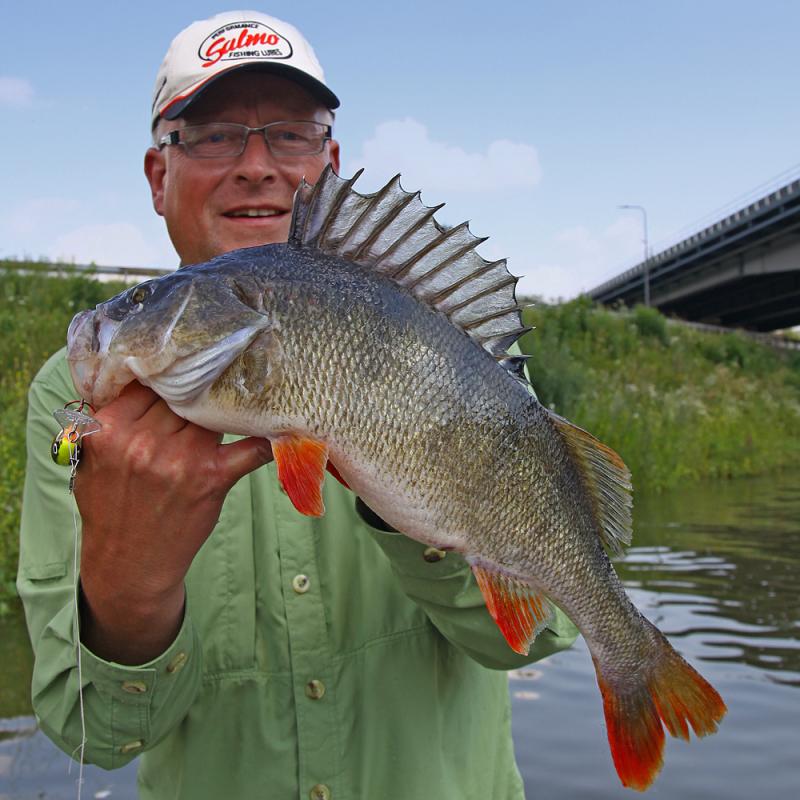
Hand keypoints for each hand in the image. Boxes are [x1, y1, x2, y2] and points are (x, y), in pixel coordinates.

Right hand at [74, 382, 271, 663]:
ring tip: (236, 401)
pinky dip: (267, 437)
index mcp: (110, 429)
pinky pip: (250, 447)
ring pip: (214, 411)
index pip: (149, 380)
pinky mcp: (211, 478)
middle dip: (196, 390)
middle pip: (183, 393)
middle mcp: (144, 441)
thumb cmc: (110, 506)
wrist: (130, 564)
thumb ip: (108, 417)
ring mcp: (180, 459)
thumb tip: (136, 376)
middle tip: (212, 384)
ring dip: (226, 407)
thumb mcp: (92, 457)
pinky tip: (282, 427)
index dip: (167, 375)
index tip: (181, 373)